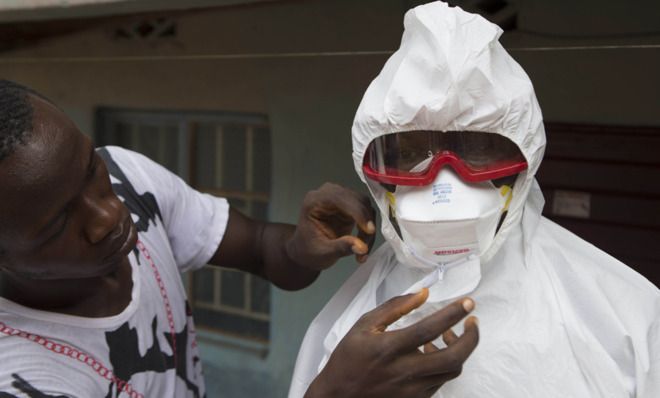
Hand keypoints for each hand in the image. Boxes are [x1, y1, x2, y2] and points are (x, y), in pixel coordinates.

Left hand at [286, 183, 375, 269]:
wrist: (306, 252)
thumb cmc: (308, 250)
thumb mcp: (323, 253)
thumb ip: (341, 247)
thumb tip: (362, 246)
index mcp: (314, 201)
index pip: (340, 198)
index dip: (357, 212)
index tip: (368, 230)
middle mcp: (328, 194)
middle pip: (356, 199)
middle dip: (365, 222)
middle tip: (365, 246)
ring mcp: (340, 198)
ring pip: (365, 206)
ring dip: (369, 227)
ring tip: (363, 249)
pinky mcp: (350, 206)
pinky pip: (366, 213)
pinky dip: (368, 229)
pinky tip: (364, 244)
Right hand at [305, 290, 478, 397]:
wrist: (338, 396)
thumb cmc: (348, 358)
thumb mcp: (364, 325)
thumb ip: (394, 308)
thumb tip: (423, 294)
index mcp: (389, 348)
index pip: (430, 329)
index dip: (453, 314)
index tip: (467, 302)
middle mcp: (404, 372)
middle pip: (453, 358)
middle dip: (471, 338)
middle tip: (473, 322)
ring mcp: (412, 390)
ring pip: (451, 370)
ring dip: (458, 350)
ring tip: (450, 335)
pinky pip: (441, 381)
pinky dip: (445, 364)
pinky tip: (434, 353)